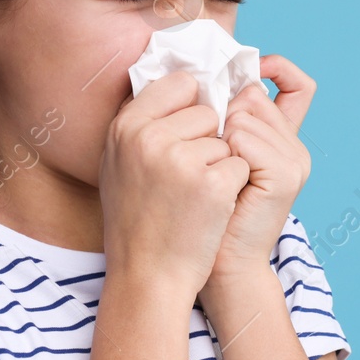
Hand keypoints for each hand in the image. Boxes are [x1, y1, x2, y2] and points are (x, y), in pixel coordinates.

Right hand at [98, 70, 250, 303]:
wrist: (147, 276)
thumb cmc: (136, 221)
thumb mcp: (119, 163)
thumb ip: (143, 124)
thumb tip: (177, 85)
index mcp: (126, 127)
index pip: (179, 83)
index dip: (191, 107)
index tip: (187, 133)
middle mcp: (150, 137)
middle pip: (207, 112)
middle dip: (207, 140)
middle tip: (184, 179)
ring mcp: (181, 160)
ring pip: (226, 140)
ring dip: (219, 166)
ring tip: (192, 198)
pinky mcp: (211, 184)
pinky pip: (240, 165)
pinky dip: (232, 187)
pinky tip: (209, 209)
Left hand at [205, 55, 315, 284]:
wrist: (215, 263)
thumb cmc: (202, 211)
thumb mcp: (212, 156)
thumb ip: (219, 118)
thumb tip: (199, 75)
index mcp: (283, 139)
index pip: (297, 84)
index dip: (276, 69)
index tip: (244, 72)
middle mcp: (295, 146)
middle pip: (253, 95)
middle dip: (221, 115)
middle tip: (209, 157)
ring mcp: (295, 160)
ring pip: (243, 114)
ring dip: (215, 138)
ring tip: (214, 176)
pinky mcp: (285, 175)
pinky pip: (242, 138)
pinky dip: (222, 155)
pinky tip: (221, 183)